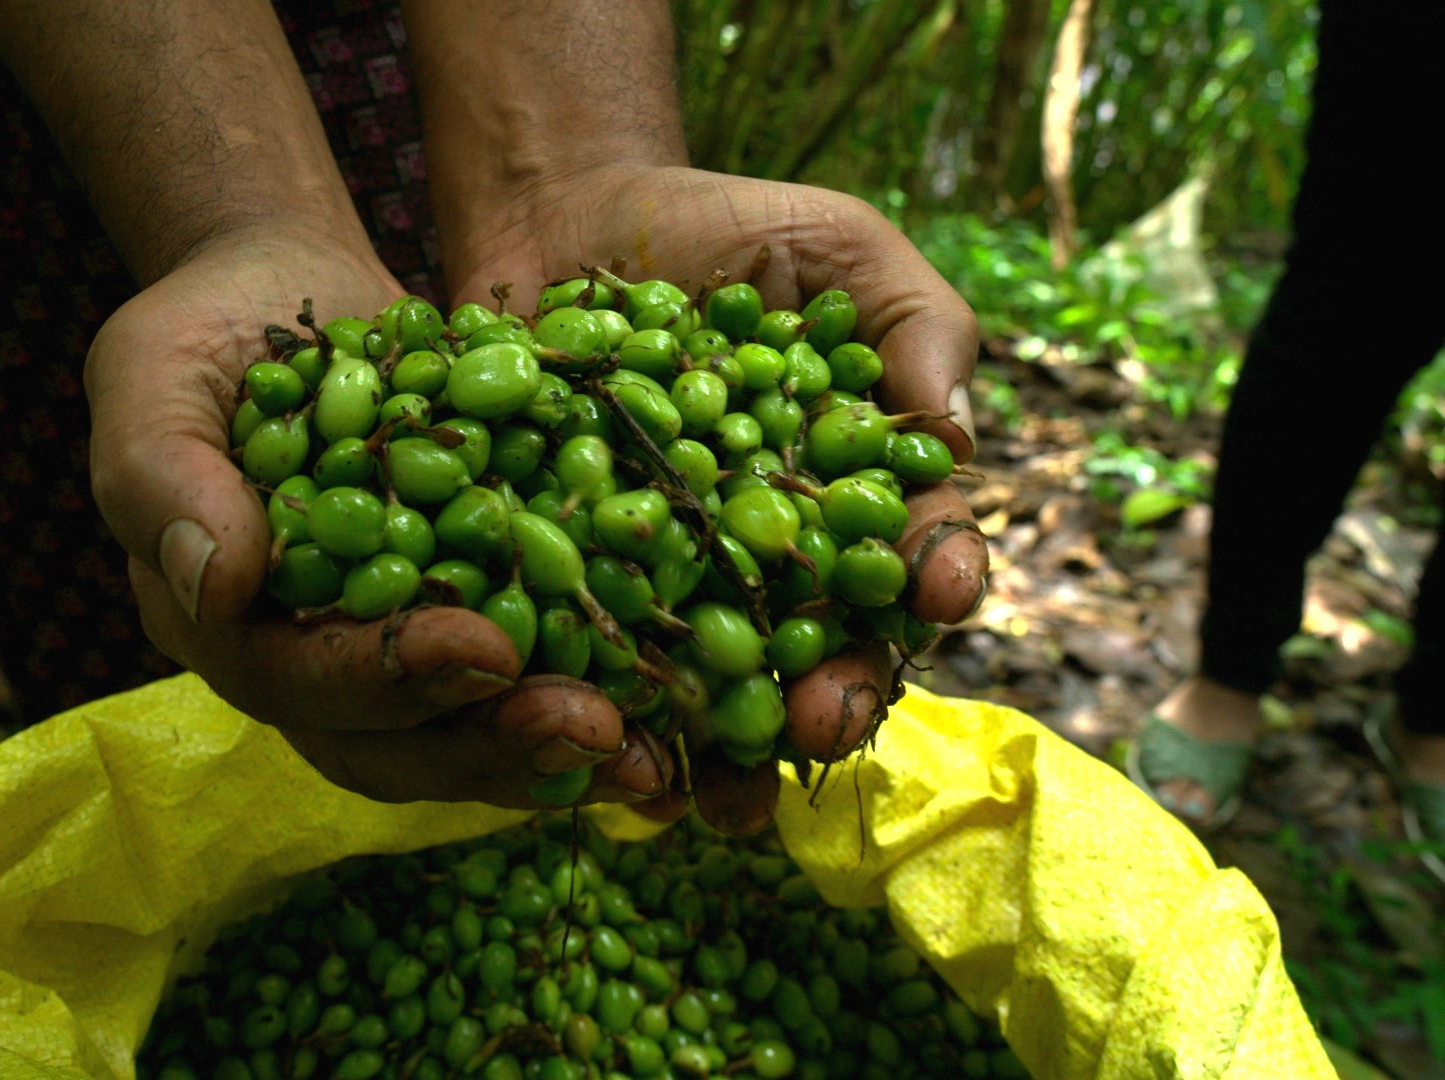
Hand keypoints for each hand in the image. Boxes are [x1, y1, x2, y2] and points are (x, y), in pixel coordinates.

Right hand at [86, 224, 672, 807]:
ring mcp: (384, 651)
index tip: (484, 651)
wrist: (286, 293)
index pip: (295, 682)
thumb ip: (165, 482)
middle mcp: (302, 663)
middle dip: (492, 744)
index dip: (388, 679)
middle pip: (391, 745)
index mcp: (220, 625)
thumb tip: (220, 591)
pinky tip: (668, 712)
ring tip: (647, 752)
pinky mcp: (462, 617)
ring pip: (463, 738)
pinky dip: (593, 697)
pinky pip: (524, 684)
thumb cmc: (203, 329)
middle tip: (596, 729)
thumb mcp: (152, 376)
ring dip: (554, 750)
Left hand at [443, 165, 989, 831]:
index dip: (935, 577)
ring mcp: (676, 580)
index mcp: (855, 494)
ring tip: (721, 796)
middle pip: (820, 651)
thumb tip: (953, 436)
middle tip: (821, 721)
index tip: (943, 591)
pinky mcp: (575, 586)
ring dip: (723, 752)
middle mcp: (776, 558)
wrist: (566, 213)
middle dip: (832, 696)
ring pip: (714, 690)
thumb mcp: (838, 245)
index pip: (911, 552)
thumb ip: (912, 322)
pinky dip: (604, 717)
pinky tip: (608, 762)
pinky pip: (596, 664)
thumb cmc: (726, 231)